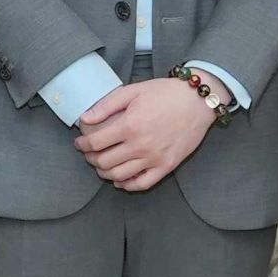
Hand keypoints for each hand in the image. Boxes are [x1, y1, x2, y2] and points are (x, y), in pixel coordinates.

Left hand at [74, 77, 213, 193]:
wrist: (198, 101)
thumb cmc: (166, 93)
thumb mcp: (133, 91)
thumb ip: (107, 105)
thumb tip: (85, 119)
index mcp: (130, 125)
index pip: (95, 143)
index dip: (82, 145)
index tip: (80, 143)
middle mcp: (140, 145)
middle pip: (104, 162)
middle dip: (91, 159)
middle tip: (89, 154)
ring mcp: (154, 158)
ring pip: (120, 176)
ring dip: (105, 173)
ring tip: (102, 166)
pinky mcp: (167, 166)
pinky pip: (142, 184)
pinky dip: (127, 185)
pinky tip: (120, 180)